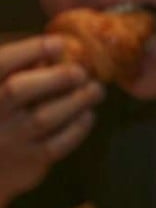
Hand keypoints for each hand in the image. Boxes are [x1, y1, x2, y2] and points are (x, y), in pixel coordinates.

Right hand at [0, 35, 103, 205]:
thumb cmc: (4, 116)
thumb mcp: (5, 86)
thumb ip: (21, 68)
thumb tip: (60, 50)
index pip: (1, 64)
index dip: (30, 49)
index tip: (59, 44)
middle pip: (17, 90)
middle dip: (56, 76)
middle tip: (82, 72)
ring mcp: (6, 141)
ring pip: (43, 118)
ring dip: (76, 100)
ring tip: (95, 90)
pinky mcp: (26, 163)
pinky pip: (57, 145)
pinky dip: (78, 127)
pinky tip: (86, 115)